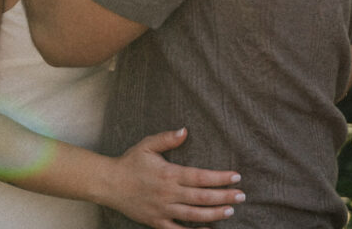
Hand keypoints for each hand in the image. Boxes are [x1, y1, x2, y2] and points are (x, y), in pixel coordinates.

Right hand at [104, 127, 244, 228]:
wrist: (109, 183)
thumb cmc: (130, 162)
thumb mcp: (147, 144)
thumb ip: (167, 139)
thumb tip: (185, 131)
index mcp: (169, 174)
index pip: (200, 177)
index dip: (220, 178)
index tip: (236, 177)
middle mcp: (169, 193)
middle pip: (201, 197)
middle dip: (224, 197)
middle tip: (241, 196)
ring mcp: (163, 210)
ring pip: (194, 216)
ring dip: (214, 214)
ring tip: (230, 211)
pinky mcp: (157, 222)